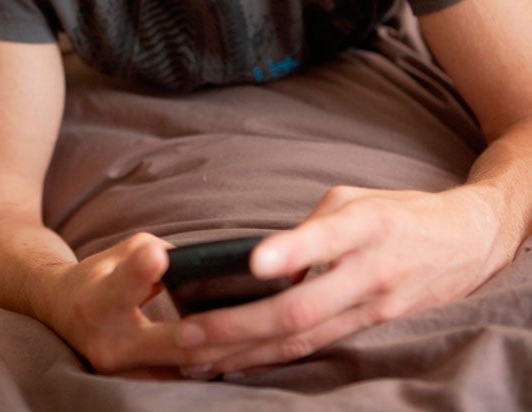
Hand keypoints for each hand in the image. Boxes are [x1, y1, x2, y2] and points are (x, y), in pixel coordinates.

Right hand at [47, 232, 250, 378]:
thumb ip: (163, 254)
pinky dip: (214, 365)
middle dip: (218, 331)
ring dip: (227, 353)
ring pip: (186, 368)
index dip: (140, 271)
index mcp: (97, 300)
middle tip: (258, 314)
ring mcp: (122, 373)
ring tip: (268, 337)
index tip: (159, 256)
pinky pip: (183, 378)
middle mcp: (107, 343)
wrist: (62, 312)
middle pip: (172, 342)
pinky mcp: (136, 385)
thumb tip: (209, 263)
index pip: (120, 287)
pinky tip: (247, 353)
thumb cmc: (101, 274)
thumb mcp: (125, 251)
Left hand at [174, 185, 512, 376]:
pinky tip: (237, 365)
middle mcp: (368, 271)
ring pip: (302, 339)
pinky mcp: (369, 326)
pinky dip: (273, 358)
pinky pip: (315, 347)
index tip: (255, 262)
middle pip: (302, 308)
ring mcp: (370, 306)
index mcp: (367, 225)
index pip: (328, 239)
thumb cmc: (400, 213)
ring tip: (197, 361)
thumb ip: (310, 228)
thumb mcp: (356, 199)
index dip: (293, 251)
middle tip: (188, 335)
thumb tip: (265, 264)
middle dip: (241, 326)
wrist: (463, 243)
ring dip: (247, 352)